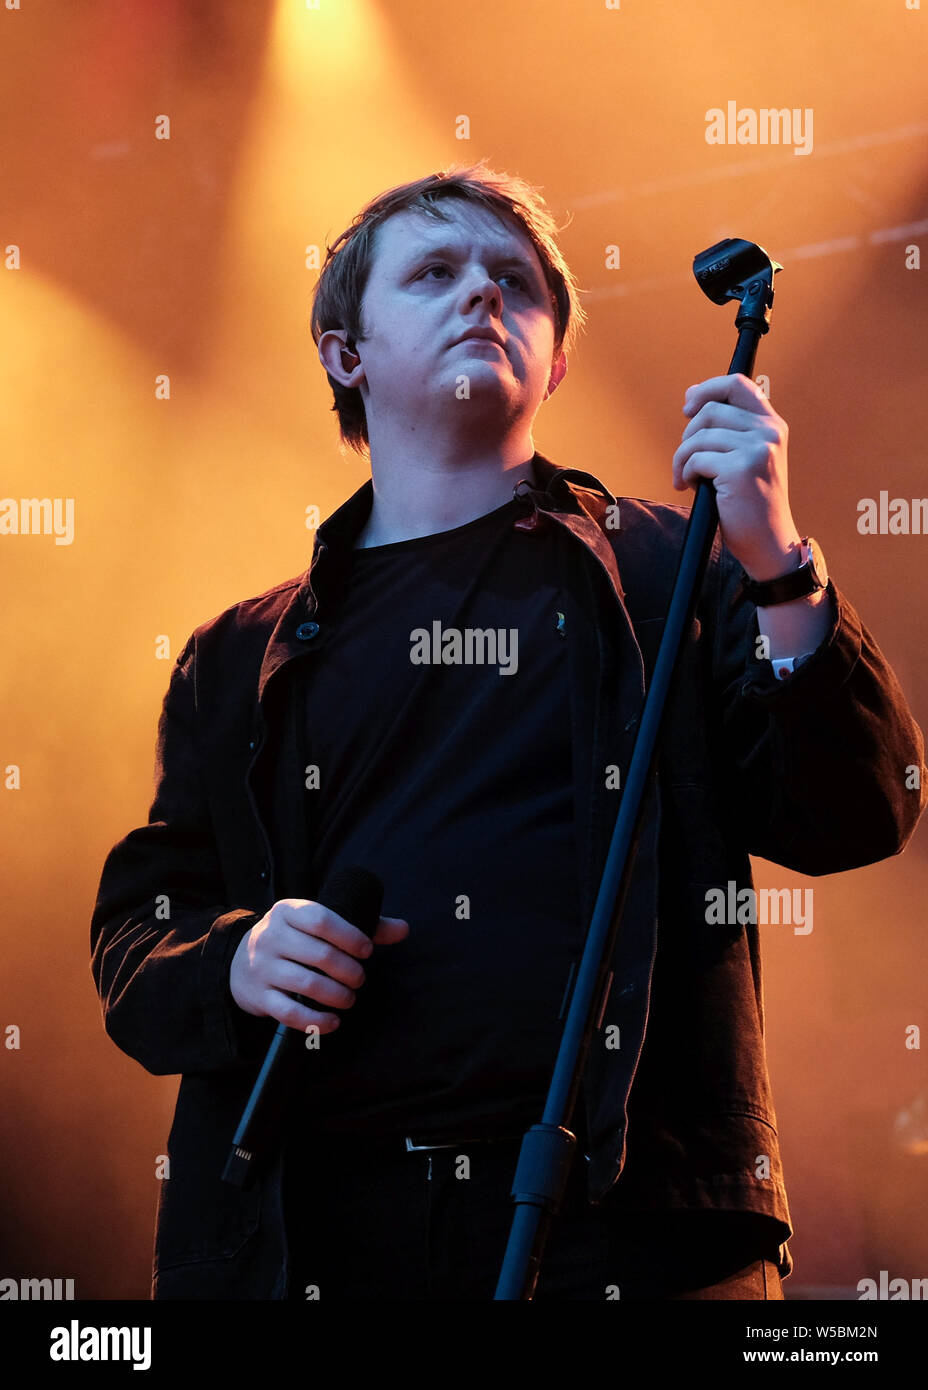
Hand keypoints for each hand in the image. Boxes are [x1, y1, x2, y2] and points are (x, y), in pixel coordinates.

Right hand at [229, 897, 409, 1034]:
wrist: (239, 963)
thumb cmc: (293, 940)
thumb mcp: (316, 923)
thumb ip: (361, 925)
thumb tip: (404, 929)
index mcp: (288, 912)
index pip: (321, 920)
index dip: (350, 936)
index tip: (367, 951)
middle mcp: (271, 937)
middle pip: (318, 955)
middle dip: (348, 971)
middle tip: (360, 979)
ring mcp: (262, 968)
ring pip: (306, 984)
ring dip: (336, 995)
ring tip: (350, 998)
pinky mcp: (259, 997)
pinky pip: (289, 1013)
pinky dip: (315, 1022)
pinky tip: (334, 1022)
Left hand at [672, 373, 801, 579]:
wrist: (768, 542)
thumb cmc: (751, 503)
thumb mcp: (747, 457)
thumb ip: (728, 429)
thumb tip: (691, 397)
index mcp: (772, 425)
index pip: (737, 384)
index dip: (707, 389)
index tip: (688, 406)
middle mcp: (768, 432)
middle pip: (709, 410)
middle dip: (687, 436)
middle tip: (686, 462)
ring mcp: (756, 449)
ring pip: (698, 436)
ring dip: (682, 458)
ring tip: (686, 478)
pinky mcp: (740, 469)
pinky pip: (696, 459)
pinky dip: (685, 473)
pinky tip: (690, 487)